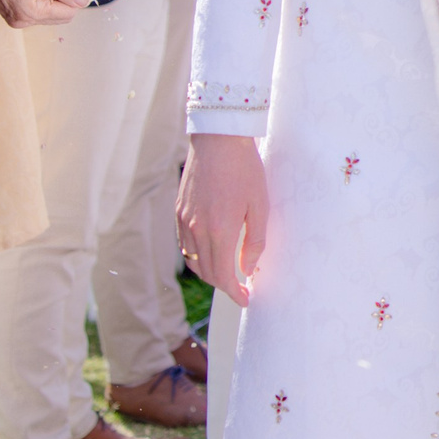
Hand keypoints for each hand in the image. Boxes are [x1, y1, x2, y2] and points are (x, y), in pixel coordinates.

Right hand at [180, 134, 268, 306]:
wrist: (218, 140)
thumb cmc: (244, 169)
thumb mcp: (260, 205)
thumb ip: (254, 241)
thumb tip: (248, 268)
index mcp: (219, 231)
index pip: (223, 276)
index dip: (234, 293)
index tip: (246, 299)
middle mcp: (197, 230)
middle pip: (207, 272)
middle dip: (224, 285)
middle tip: (241, 288)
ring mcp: (184, 221)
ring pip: (193, 260)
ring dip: (209, 272)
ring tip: (227, 272)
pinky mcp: (178, 211)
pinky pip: (185, 245)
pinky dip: (197, 256)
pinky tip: (211, 252)